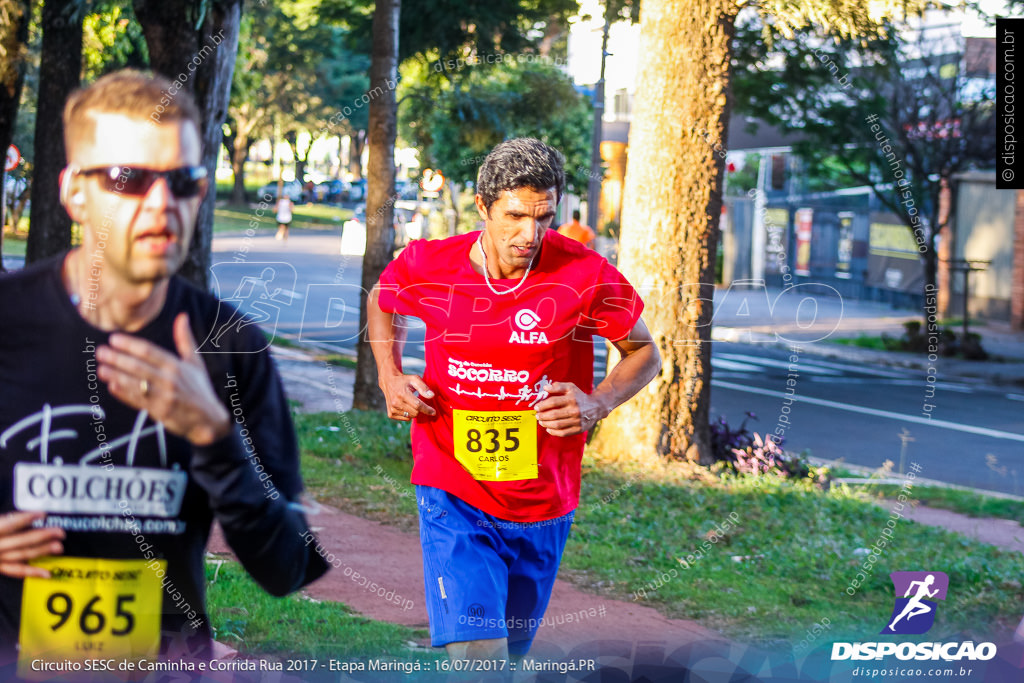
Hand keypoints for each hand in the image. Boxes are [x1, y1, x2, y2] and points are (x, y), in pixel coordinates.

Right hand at [0, 512, 64, 578]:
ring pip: (21, 555)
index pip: (8, 525)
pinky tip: (47, 573)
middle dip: (42, 536)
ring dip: (42, 551)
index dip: (25, 519)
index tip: (42, 514)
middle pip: (20, 541)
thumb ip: (2, 520)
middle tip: (60, 532)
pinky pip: (16, 571)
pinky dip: (32, 572)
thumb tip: (20, 516)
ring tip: (59, 547)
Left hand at [97, 312, 230, 445]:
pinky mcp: (159, 412)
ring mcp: (164, 397)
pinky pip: (138, 401)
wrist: (208, 419)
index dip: (130, 345)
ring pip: (136, 384)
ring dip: (117, 375)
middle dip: (118, 358)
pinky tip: (112, 386)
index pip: (150, 352)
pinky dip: (124, 394)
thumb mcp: (195, 362)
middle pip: (139, 367)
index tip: (114, 338)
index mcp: (177, 366)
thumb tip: (182, 316)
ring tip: (101, 368)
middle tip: (101, 351)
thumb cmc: (200, 388)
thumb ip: (185, 339)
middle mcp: (170, 380)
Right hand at [379, 372, 436, 421]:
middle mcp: (396, 403)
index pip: (418, 405)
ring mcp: (392, 409)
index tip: (434, 412)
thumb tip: (432, 396)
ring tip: (410, 402)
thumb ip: (424, 388)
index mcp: (402, 394)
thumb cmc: (404, 380)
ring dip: (414, 411)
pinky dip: (408, 414)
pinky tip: (405, 406)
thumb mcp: (414, 379)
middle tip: (418, 401)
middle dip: (420, 408)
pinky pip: (405, 418)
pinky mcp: (390, 414)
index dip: (427, 409)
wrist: (388, 382)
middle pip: (415, 412)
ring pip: (411, 416)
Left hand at [531, 382, 606, 436]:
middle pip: (554, 415)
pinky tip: (548, 429)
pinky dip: (553, 432)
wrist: (596, 407)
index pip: (553, 402)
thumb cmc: (579, 396)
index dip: (542, 405)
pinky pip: (563, 433)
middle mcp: (575, 410)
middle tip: (537, 416)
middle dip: (542, 416)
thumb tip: (545, 388)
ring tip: (541, 422)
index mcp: (572, 399)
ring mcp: (577, 421)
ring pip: (557, 425)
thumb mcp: (570, 387)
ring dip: (546, 424)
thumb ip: (558, 386)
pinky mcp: (579, 429)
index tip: (536, 407)